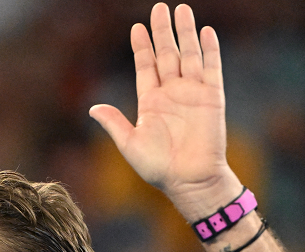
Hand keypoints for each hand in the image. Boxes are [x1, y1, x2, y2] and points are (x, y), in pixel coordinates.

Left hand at [89, 3, 237, 213]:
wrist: (190, 180)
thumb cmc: (159, 168)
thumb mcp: (130, 145)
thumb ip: (114, 123)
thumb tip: (92, 108)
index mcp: (151, 102)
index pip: (145, 66)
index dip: (141, 47)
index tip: (136, 27)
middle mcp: (172, 93)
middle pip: (166, 54)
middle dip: (162, 31)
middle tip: (159, 8)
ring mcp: (193, 93)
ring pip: (189, 55)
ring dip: (185, 33)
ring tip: (182, 10)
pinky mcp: (212, 98)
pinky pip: (211, 68)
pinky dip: (209, 50)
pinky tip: (205, 32)